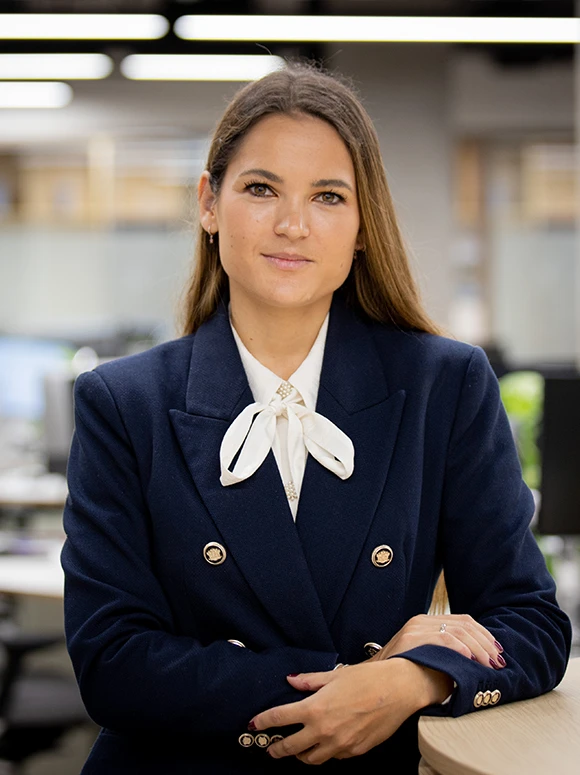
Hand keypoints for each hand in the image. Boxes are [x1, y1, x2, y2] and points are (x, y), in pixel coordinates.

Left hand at [250, 658, 449, 764]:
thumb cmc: (367, 678)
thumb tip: (292, 680)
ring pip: (311, 759)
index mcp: (315, 709)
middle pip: (290, 748)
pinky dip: (325, 752)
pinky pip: (334, 757)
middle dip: (276, 749)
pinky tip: (326, 743)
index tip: (255, 723)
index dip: (264, 721)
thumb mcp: (334, 675)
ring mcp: (340, 745)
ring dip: (301, 755)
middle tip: (270, 747)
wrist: (398, 690)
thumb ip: (310, 680)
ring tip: (297, 748)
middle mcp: (324, 731)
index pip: (280, 718)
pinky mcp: (355, 752)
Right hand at [368, 614, 505, 669]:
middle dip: (485, 643)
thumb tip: (477, 663)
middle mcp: (422, 621)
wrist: (380, 682)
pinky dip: (460, 647)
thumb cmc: (405, 678)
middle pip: (464, 624)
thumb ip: (448, 655)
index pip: (463, 621)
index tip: (497, 651)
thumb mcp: (429, 660)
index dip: (484, 635)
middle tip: (498, 661)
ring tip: (488, 664)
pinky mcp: (412, 637)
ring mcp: (416, 628)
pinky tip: (470, 658)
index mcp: (427, 623)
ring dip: (478, 648)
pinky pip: (442, 638)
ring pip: (458, 631)